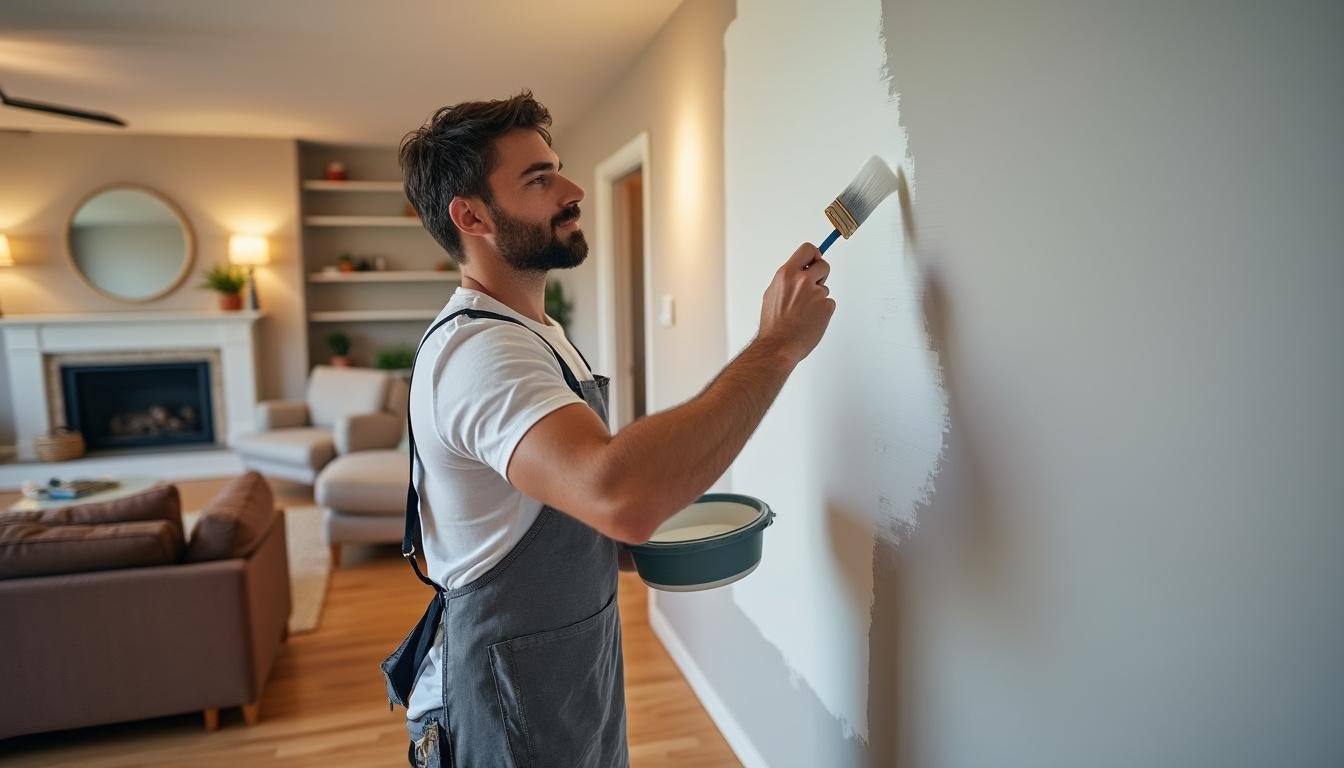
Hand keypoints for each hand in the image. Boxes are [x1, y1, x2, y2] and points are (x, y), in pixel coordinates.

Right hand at [756, 242, 835, 365]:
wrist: (778, 345)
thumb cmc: (773, 324)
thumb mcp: (772, 293)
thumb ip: (787, 280)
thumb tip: (798, 271)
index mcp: (786, 274)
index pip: (807, 250)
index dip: (814, 254)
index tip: (815, 259)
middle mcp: (802, 281)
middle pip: (823, 265)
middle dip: (820, 274)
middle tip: (812, 287)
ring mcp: (816, 294)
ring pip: (824, 288)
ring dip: (818, 297)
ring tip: (804, 312)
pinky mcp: (826, 307)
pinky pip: (829, 303)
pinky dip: (822, 310)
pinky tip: (811, 319)